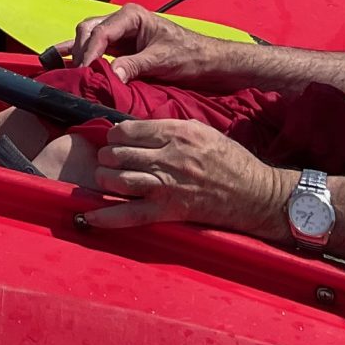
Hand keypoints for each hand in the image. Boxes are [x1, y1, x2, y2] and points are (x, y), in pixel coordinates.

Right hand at [44, 4, 240, 89]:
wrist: (211, 63)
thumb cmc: (191, 56)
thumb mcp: (162, 61)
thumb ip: (133, 66)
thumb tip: (109, 76)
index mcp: (132, 16)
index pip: (101, 32)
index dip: (88, 52)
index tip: (83, 72)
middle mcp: (122, 20)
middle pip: (89, 31)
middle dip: (80, 51)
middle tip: (76, 76)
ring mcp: (121, 33)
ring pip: (88, 38)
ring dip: (77, 53)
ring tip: (64, 70)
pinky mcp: (122, 47)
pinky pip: (96, 48)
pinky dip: (81, 54)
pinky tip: (61, 59)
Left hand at [77, 119, 289, 237]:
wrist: (256, 194)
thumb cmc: (229, 160)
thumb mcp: (200, 131)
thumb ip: (167, 128)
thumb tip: (136, 128)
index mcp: (176, 134)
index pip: (127, 130)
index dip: (114, 135)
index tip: (114, 140)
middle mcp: (168, 158)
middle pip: (118, 154)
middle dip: (107, 156)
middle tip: (109, 160)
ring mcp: (167, 186)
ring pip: (118, 180)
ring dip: (105, 178)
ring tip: (105, 177)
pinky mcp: (170, 211)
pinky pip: (131, 214)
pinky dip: (106, 217)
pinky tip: (88, 216)